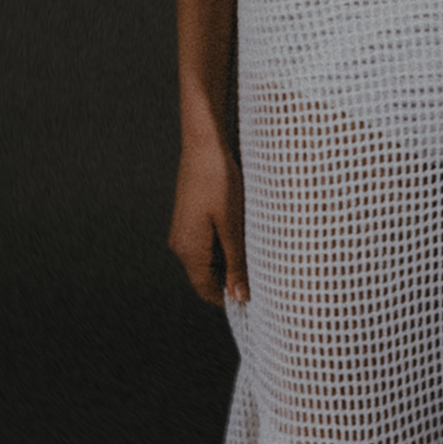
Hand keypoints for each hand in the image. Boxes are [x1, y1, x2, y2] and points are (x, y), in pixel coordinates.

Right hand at [169, 127, 248, 305]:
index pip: (206, 290)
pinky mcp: (189, 219)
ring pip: (209, 260)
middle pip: (207, 277)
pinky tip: (242, 233)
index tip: (255, 296)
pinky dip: (225, 246)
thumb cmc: (218, 180)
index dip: (230, 298)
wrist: (204, 145)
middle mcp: (180, 244)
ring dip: (230, 261)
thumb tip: (239, 296)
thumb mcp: (234, 226)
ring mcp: (183, 231)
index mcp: (188, 250)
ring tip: (254, 249)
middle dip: (232, 279)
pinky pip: (207, 244)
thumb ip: (236, 264)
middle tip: (261, 272)